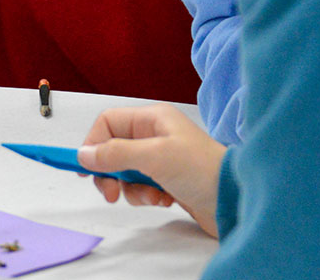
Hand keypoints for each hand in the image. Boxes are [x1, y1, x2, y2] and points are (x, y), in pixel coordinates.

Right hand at [77, 104, 226, 236]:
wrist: (235, 199)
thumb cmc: (200, 170)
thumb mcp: (154, 157)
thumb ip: (115, 153)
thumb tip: (84, 154)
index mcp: (152, 119)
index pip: (108, 123)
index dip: (93, 144)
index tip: (85, 169)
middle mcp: (155, 134)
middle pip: (113, 149)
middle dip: (109, 173)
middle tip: (111, 193)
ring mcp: (162, 158)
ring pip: (125, 172)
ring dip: (131, 189)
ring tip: (151, 196)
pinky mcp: (168, 179)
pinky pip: (141, 186)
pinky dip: (146, 196)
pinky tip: (164, 200)